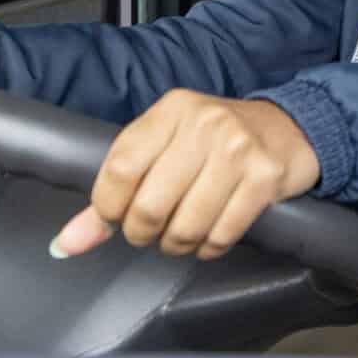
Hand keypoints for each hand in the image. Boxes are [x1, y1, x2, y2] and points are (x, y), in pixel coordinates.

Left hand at [51, 91, 318, 260]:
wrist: (290, 129)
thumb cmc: (216, 142)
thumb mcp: (165, 150)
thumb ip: (114, 194)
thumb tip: (66, 244)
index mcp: (171, 110)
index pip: (119, 169)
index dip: (108, 209)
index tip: (115, 218)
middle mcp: (204, 124)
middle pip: (149, 206)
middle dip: (143, 233)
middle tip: (152, 231)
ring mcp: (238, 150)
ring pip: (185, 227)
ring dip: (177, 244)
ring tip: (181, 234)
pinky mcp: (265, 178)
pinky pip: (221, 235)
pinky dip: (208, 248)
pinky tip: (210, 236)